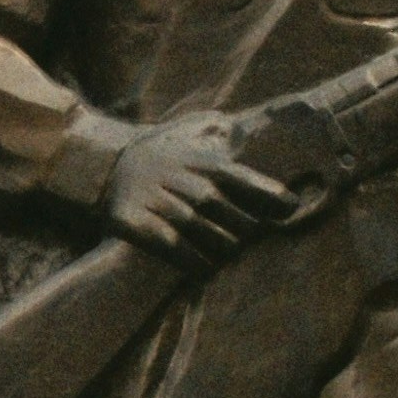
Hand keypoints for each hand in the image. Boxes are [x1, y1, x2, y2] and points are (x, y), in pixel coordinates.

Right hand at [105, 118, 303, 259]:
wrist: (106, 167)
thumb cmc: (163, 156)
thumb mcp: (189, 133)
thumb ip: (220, 131)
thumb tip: (245, 130)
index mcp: (204, 162)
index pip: (248, 181)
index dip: (273, 197)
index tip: (291, 208)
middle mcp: (185, 182)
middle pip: (232, 216)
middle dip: (247, 231)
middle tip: (251, 238)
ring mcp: (160, 203)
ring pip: (207, 235)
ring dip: (224, 249)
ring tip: (229, 254)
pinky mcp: (136, 222)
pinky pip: (175, 249)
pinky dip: (195, 262)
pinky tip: (205, 268)